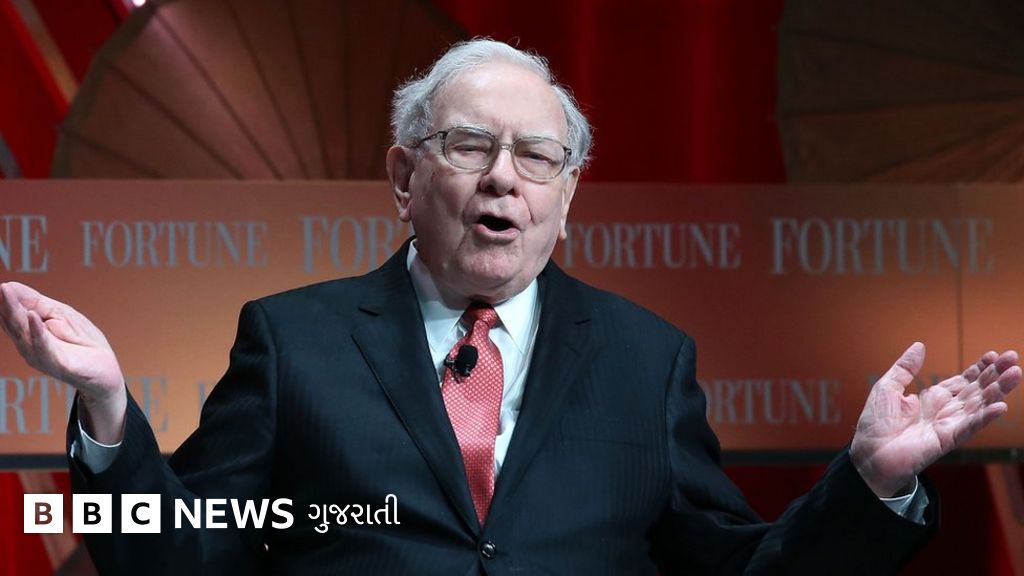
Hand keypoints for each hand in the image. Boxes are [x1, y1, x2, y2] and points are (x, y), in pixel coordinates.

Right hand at [0, 282, 125, 442]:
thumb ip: (35, 302)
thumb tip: (8, 285)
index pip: (10, 316)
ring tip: (7, 294)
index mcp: (28, 334)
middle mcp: (29, 346)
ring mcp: (41, 357)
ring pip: (24, 334)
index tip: (1, 285)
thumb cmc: (82, 342)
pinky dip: (37, 332)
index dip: (4, 300)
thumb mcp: (60, 314)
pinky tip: (32, 317)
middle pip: (13, 324)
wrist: (106, 370)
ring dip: (15, 314)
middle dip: (5, 305)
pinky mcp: (58, 365)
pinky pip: (44, 348)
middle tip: (1, 288)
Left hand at [850, 342, 1019, 496]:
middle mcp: (945, 410)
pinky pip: (969, 426)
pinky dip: (985, 417)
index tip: (993, 354)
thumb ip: (905, 368)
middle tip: (1012, 357)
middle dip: (995, 374)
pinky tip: (1001, 406)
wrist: (869, 454)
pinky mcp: (947, 439)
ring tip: (1015, 374)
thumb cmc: (875, 424)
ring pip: (979, 405)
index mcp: (932, 398)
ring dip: (997, 391)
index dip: (979, 368)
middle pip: (976, 389)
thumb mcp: (887, 387)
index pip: (962, 381)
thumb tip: (919, 345)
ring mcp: (948, 425)